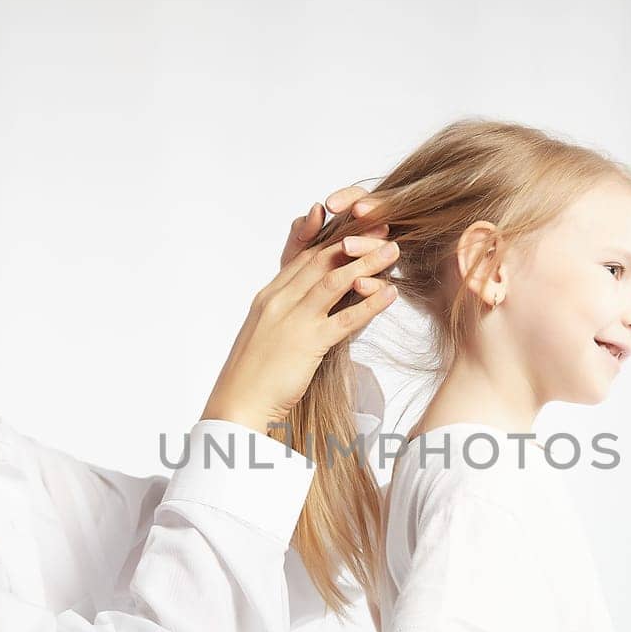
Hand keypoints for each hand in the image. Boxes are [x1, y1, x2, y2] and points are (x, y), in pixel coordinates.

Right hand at [200, 186, 398, 432]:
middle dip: (355, 241)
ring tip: (393, 251)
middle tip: (382, 226)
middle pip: (321, 260)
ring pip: (334, 281)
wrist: (237, 405)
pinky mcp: (306, 344)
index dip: (333, 238)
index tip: (357, 226)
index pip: (304, 257)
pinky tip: (390, 294)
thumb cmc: (252, 376)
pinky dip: (370, 304)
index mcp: (269, 296)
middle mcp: (279, 300)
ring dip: (367, 263)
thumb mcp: (266, 334)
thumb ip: (285, 313)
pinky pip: (345, 319)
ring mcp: (292, 320)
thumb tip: (309, 306)